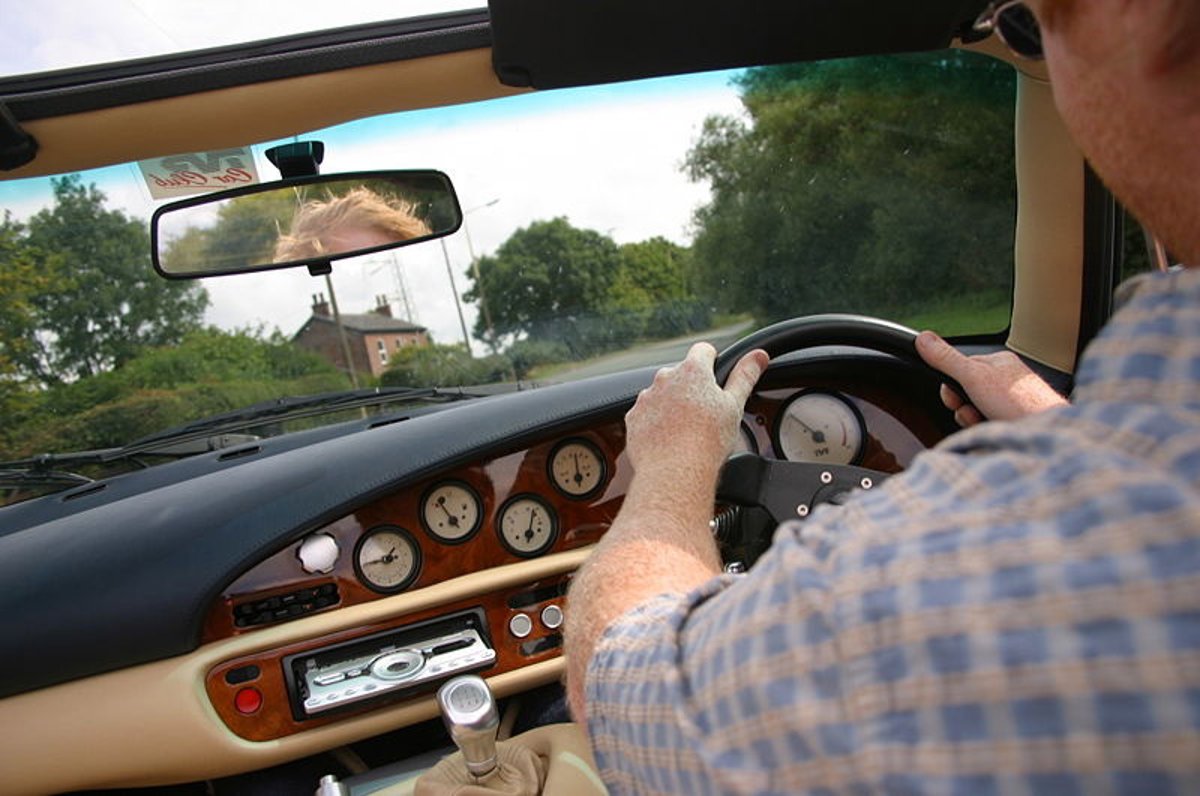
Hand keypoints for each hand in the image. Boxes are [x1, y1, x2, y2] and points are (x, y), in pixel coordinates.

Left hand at [624, 343, 767, 478]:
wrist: (675, 472)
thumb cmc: (707, 441)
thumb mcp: (734, 405)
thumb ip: (745, 376)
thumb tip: (758, 356)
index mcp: (693, 371)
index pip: (703, 351)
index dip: (713, 362)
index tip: (716, 379)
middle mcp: (665, 378)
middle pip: (682, 374)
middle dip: (692, 388)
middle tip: (704, 414)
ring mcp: (647, 398)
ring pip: (663, 395)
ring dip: (672, 405)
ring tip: (686, 431)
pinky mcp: (634, 417)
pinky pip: (647, 414)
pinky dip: (656, 423)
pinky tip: (669, 439)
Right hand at [916, 331, 1067, 427]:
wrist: (1050, 434)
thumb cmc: (1022, 403)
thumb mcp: (975, 377)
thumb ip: (947, 359)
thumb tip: (923, 338)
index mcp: (998, 363)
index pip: (959, 369)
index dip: (950, 386)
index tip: (954, 397)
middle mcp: (1005, 382)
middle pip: (964, 393)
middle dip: (962, 406)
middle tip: (972, 410)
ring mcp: (1009, 403)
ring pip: (974, 411)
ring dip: (973, 420)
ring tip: (987, 421)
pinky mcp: (1012, 422)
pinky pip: (986, 425)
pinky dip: (985, 429)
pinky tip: (996, 430)